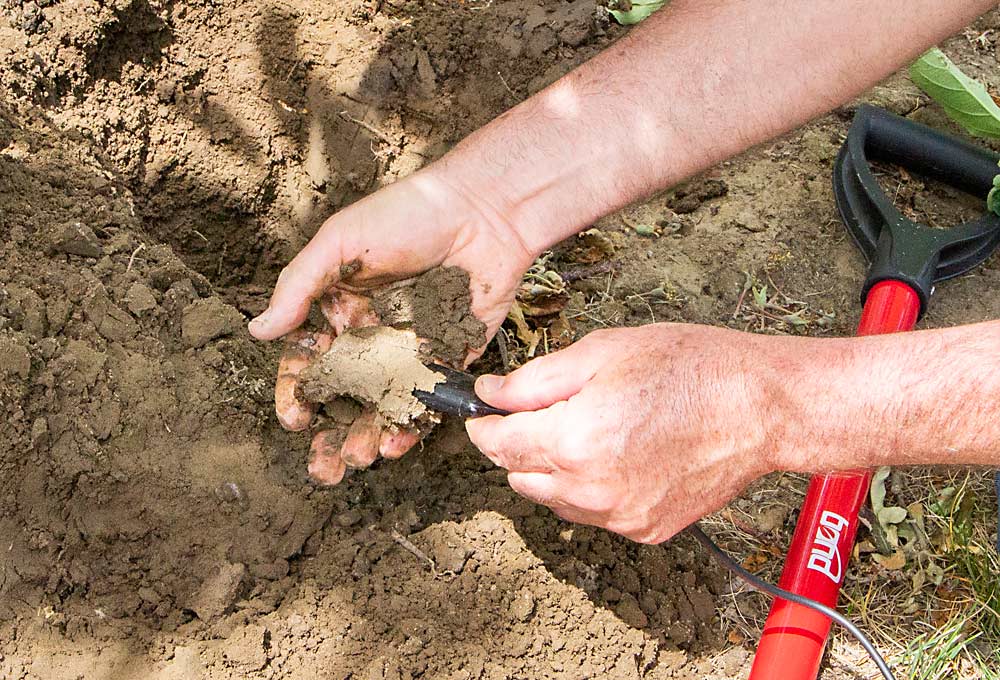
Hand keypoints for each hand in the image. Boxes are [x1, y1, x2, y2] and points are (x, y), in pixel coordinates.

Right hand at [249, 168, 535, 484]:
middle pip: (346, 397)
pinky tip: (398, 442)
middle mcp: (373, 336)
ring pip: (385, 406)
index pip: (310, 362)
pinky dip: (414, 425)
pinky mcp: (451, 358)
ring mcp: (412, 351)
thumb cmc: (405, 215)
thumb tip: (257, 331)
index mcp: (339, 308)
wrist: (483, 211)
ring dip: (368, 436)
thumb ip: (298, 288)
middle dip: (331, 434)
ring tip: (360, 459)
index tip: (295, 419)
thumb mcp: (340, 243)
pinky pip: (430, 400)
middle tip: (324, 467)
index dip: (298, 393)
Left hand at [465, 324, 780, 542]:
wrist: (761, 408)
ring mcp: (619, 516)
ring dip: (552, 469)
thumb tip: (490, 394)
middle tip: (545, 411)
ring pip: (553, 499)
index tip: (482, 412)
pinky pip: (594, 513)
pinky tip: (620, 453)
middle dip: (519, 445)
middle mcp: (591, 490)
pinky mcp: (644, 529)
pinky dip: (590, 488)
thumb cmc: (689, 368)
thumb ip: (534, 380)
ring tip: (590, 428)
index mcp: (574, 441)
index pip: (498, 445)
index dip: (482, 425)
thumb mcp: (602, 353)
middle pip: (519, 475)